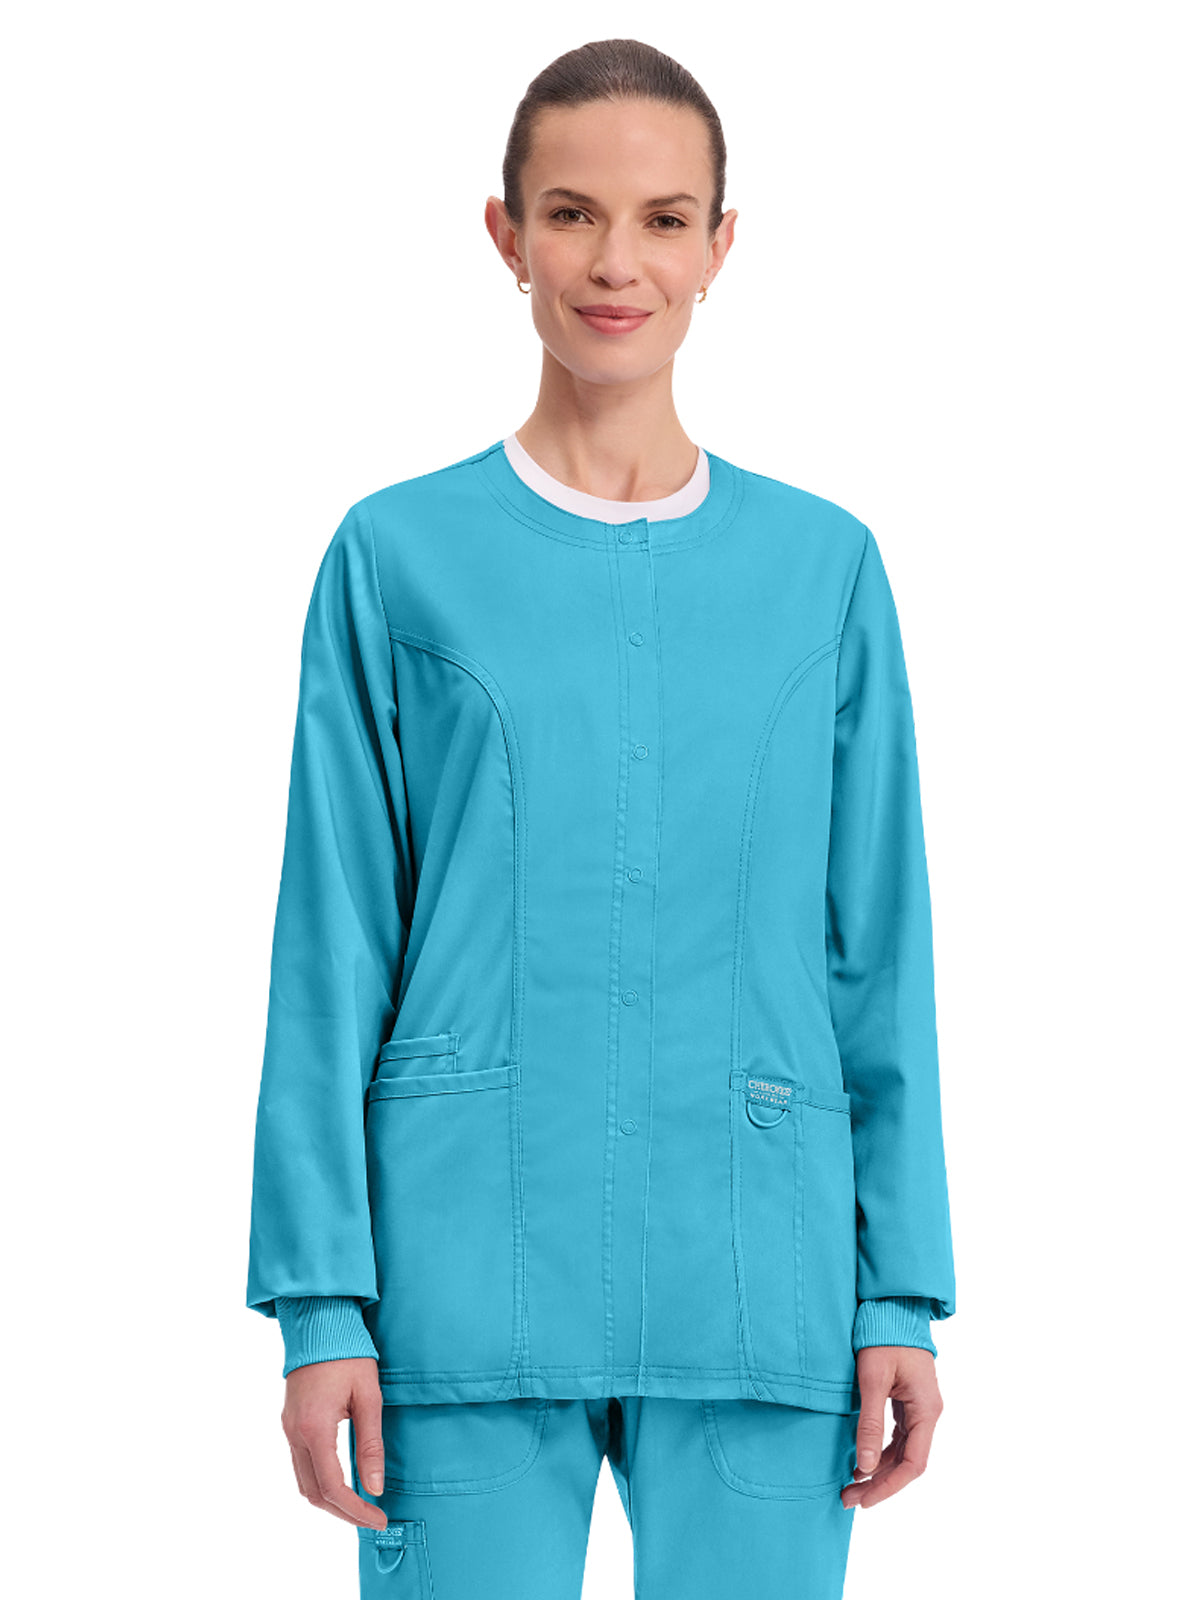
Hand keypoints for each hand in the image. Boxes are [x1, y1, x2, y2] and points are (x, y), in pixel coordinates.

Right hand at [281, 1357, 388, 1529]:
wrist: (319, 1321)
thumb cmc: (348, 1354)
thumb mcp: (369, 1397)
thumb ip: (371, 1445)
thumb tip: (376, 1487)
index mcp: (315, 1429)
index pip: (333, 1487)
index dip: (356, 1510)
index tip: (379, 1519)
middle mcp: (295, 1433)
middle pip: (314, 1493)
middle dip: (342, 1512)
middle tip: (372, 1518)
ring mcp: (288, 1428)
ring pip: (304, 1482)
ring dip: (329, 1500)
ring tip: (360, 1504)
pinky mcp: (290, 1421)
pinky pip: (300, 1464)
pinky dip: (320, 1481)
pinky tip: (342, 1481)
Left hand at [841, 1346, 942, 1509]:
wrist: (892, 1305)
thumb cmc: (883, 1336)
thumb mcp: (872, 1379)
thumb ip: (869, 1423)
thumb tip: (863, 1467)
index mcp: (926, 1409)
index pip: (913, 1463)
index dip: (889, 1486)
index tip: (864, 1500)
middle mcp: (927, 1412)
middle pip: (907, 1461)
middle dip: (879, 1483)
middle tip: (848, 1498)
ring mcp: (919, 1406)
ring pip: (902, 1451)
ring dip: (878, 1469)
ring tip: (850, 1485)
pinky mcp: (908, 1400)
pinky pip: (898, 1436)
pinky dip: (880, 1451)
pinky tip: (861, 1459)